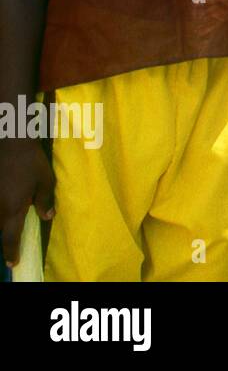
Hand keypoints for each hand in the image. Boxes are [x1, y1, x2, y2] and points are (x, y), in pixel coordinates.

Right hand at [0, 139, 54, 267]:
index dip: (11, 252)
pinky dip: (0, 208)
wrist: (10, 142)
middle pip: (0, 229)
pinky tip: (6, 203)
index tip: (13, 263)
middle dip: (6, 239)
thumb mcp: (45, 181)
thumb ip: (45, 201)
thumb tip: (46, 217)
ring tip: (11, 225)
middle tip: (12, 248)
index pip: (10, 238)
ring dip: (3, 223)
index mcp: (12, 209)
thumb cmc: (30, 161)